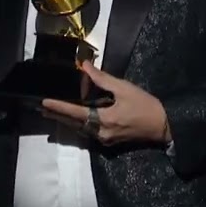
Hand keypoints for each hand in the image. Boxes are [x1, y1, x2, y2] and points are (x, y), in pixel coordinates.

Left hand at [41, 63, 171, 145]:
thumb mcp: (124, 88)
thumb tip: (84, 66)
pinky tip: (72, 119)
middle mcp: (101, 132)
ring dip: (66, 120)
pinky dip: (78, 124)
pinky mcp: (109, 141)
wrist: (163, 126)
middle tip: (42, 109)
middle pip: (74, 124)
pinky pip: (88, 132)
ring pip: (80, 129)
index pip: (75, 112)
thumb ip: (102, 78)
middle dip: (58, 116)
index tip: (44, 103)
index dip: (59, 107)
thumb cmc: (145, 105)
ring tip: (52, 113)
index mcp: (104, 120)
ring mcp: (104, 139)